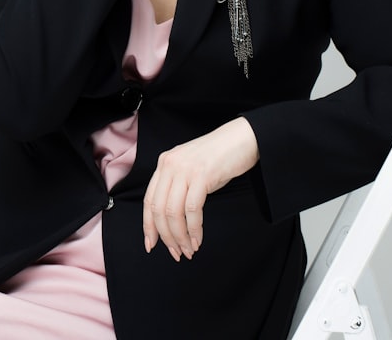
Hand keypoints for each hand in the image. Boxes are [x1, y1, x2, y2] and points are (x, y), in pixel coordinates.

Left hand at [142, 117, 258, 261]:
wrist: (242, 138)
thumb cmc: (219, 157)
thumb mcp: (190, 169)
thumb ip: (178, 186)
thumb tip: (171, 220)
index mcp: (164, 164)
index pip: (149, 200)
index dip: (148, 226)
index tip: (151, 244)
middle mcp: (170, 165)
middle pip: (159, 209)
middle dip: (166, 236)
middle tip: (176, 253)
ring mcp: (185, 169)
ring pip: (173, 212)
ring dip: (180, 237)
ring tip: (189, 250)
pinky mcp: (202, 175)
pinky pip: (192, 210)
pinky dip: (194, 229)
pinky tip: (198, 239)